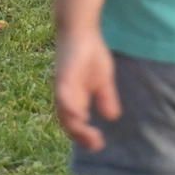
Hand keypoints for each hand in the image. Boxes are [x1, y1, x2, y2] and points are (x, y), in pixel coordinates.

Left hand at [54, 29, 120, 151]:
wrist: (81, 29)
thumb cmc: (90, 53)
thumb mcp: (103, 81)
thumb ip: (106, 98)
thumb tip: (112, 117)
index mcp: (73, 98)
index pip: (76, 123)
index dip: (85, 136)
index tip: (99, 146)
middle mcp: (65, 96)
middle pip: (68, 123)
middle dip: (81, 137)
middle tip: (96, 145)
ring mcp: (62, 86)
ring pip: (64, 112)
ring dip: (75, 126)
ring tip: (88, 137)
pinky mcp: (62, 76)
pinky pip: (63, 95)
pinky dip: (70, 107)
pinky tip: (80, 116)